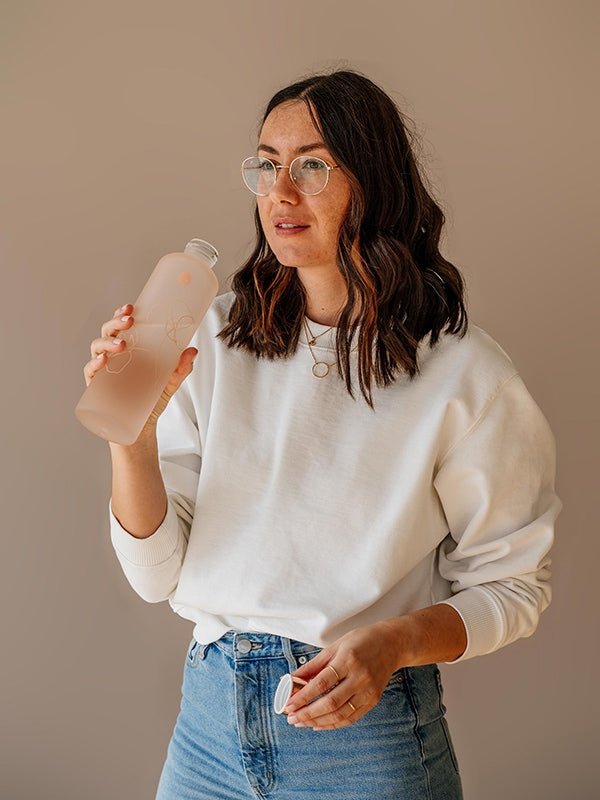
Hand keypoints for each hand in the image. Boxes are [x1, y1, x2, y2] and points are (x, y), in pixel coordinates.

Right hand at [83, 303, 197, 432]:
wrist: (142, 427)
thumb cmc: (152, 399)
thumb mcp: (171, 382)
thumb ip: (181, 367)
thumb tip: (193, 350)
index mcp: (128, 349)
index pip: (121, 326)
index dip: (122, 314)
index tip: (131, 307)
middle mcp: (113, 355)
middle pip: (108, 331)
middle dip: (116, 323)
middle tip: (130, 321)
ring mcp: (103, 370)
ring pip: (97, 348)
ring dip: (107, 342)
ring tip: (122, 345)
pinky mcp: (97, 386)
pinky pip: (90, 371)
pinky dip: (94, 364)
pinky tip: (103, 360)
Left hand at [283, 621, 402, 730]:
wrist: (391, 644)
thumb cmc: (360, 641)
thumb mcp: (335, 647)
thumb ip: (313, 666)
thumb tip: (290, 680)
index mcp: (348, 659)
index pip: (322, 683)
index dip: (303, 696)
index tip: (288, 704)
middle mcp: (360, 677)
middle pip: (331, 703)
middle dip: (308, 713)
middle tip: (292, 718)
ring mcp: (369, 691)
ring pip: (340, 714)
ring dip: (318, 721)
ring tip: (301, 723)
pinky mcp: (373, 700)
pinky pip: (351, 718)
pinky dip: (333, 724)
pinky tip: (318, 724)